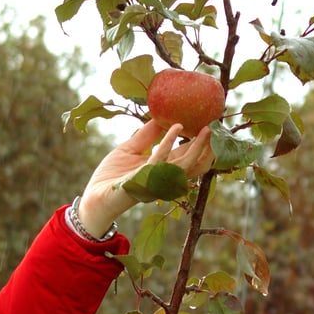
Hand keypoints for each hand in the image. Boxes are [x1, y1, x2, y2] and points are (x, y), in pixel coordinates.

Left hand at [75, 121, 213, 237]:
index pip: (187, 156)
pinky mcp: (143, 179)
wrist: (94, 197)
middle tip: (220, 129)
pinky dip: (168, 142)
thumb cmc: (112, 176)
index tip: (213, 127)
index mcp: (162, 169)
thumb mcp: (130, 150)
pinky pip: (159, 159)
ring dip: (197, 147)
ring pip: (183, 164)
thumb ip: (146, 136)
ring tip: (208, 130)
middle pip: (193, 163)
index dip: (202, 144)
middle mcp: (163, 176)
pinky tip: (177, 127)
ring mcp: (155, 179)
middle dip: (208, 149)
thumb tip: (160, 117)